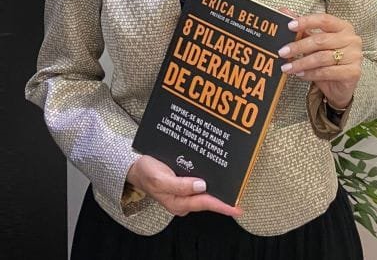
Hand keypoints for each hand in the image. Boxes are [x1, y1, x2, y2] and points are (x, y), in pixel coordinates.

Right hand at [126, 155, 243, 217]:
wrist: (136, 168)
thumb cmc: (146, 173)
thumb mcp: (159, 179)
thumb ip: (180, 185)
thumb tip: (202, 185)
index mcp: (178, 202)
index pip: (204, 203)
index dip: (222, 205)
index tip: (237, 208)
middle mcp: (184, 200)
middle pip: (208, 198)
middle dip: (224, 196)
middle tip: (240, 191)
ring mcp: (185, 192)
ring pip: (206, 191)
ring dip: (218, 187)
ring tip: (233, 182)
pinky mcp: (184, 184)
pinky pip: (200, 183)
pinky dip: (209, 179)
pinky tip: (217, 172)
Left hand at [277, 12, 361, 108]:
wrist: (340, 85)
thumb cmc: (328, 60)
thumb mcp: (315, 43)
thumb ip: (303, 28)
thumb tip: (284, 11)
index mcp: (343, 27)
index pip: (324, 20)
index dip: (306, 21)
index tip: (289, 26)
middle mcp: (352, 39)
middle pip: (321, 40)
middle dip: (299, 46)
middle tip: (282, 52)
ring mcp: (354, 56)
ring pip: (322, 58)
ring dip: (301, 63)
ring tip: (287, 67)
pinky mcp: (353, 72)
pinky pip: (326, 72)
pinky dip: (310, 74)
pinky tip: (299, 74)